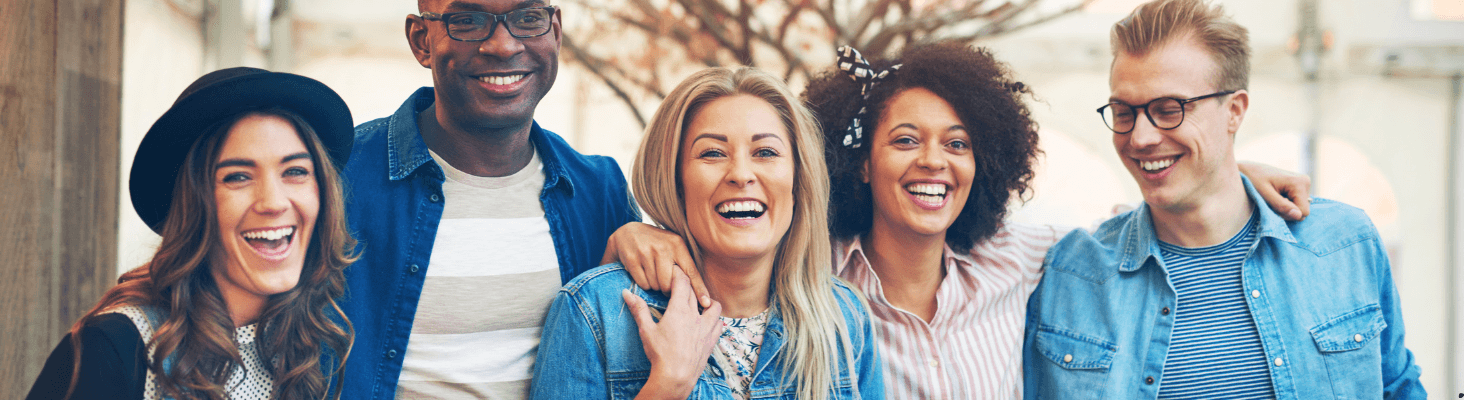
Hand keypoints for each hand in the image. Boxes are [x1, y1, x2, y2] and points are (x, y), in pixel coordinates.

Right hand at [604, 222, 709, 306]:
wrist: (628, 233)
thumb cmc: (656, 244)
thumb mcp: (672, 247)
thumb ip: (684, 264)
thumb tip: (697, 290)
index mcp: (678, 244)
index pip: (691, 271)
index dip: (699, 288)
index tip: (706, 303)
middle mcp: (663, 247)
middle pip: (670, 283)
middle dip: (667, 289)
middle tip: (663, 283)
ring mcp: (646, 252)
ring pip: (655, 285)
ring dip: (654, 286)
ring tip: (652, 275)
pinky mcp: (632, 258)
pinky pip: (642, 283)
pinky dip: (643, 284)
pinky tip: (643, 274)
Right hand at [625, 270, 722, 399]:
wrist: (676, 377)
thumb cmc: (660, 354)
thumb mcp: (646, 330)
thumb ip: (638, 309)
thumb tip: (626, 293)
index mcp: (679, 310)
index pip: (682, 282)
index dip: (678, 273)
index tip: (674, 269)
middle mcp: (696, 315)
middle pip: (695, 293)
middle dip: (688, 286)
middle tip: (680, 285)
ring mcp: (706, 328)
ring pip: (714, 306)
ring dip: (707, 301)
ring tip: (699, 304)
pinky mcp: (711, 340)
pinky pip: (719, 324)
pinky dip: (715, 320)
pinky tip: (709, 322)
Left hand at [1238, 161, 1311, 220]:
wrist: (1247, 169)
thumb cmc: (1253, 180)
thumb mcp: (1265, 195)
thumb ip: (1281, 206)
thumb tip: (1299, 216)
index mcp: (1300, 183)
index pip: (1303, 212)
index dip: (1288, 214)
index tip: (1273, 205)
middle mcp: (1305, 182)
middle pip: (1302, 210)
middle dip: (1286, 210)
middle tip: (1271, 201)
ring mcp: (1303, 184)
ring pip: (1299, 208)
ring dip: (1285, 207)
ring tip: (1272, 197)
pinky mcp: (1299, 186)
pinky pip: (1296, 203)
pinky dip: (1285, 203)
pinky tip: (1275, 195)